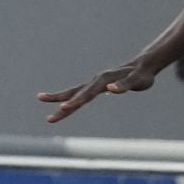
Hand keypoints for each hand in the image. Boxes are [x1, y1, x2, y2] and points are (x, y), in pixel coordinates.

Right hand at [36, 62, 157, 122]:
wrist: (143, 65)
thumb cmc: (142, 75)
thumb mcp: (137, 80)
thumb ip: (125, 85)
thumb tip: (110, 89)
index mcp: (104, 80)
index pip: (88, 94)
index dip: (77, 101)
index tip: (64, 108)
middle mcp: (97, 81)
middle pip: (76, 94)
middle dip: (61, 104)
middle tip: (49, 118)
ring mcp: (96, 83)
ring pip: (75, 92)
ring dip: (60, 98)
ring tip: (41, 98)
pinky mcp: (98, 85)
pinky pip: (81, 92)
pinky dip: (71, 97)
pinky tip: (64, 103)